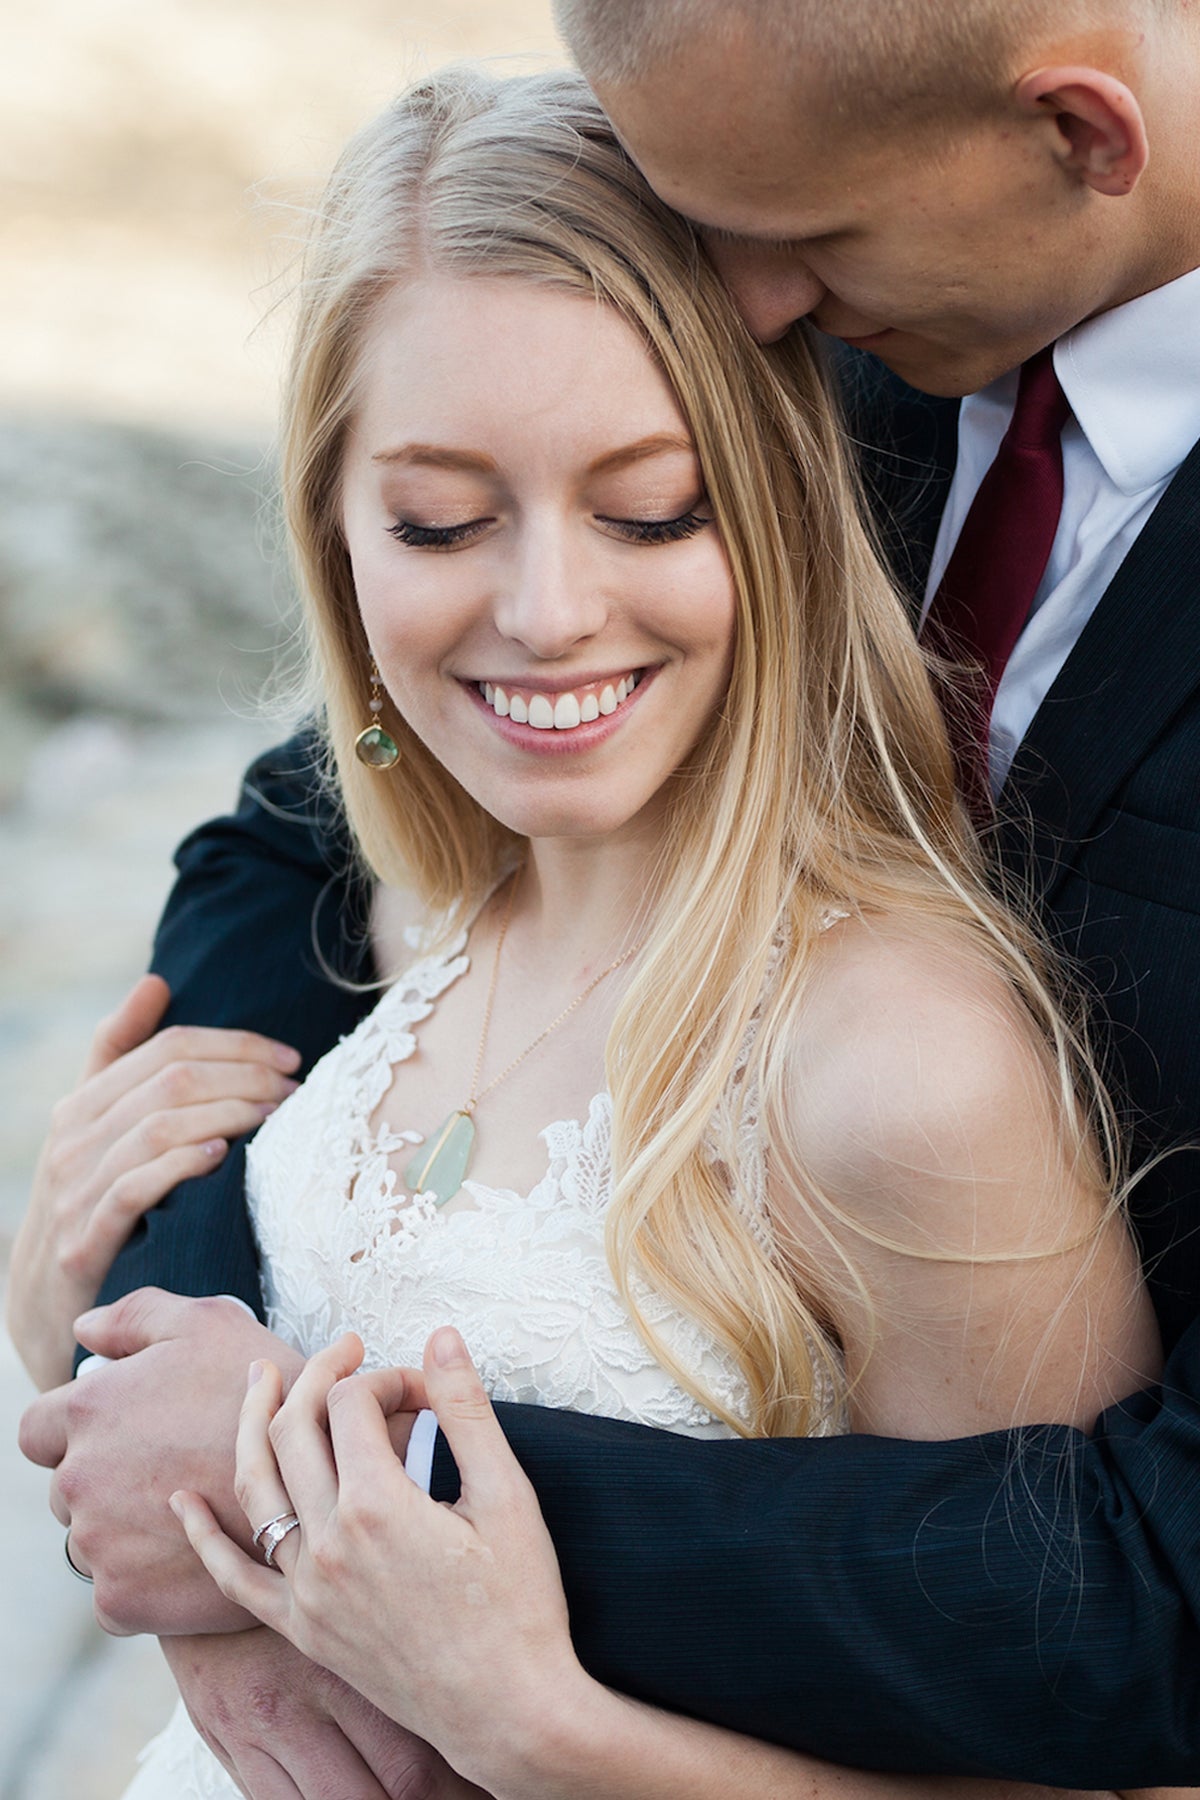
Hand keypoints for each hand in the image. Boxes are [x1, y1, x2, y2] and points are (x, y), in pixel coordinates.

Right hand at [6, 975, 299, 1389]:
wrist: (41, 1306)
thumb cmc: (86, 1202)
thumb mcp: (96, 1127)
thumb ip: (120, 1053)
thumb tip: (155, 982)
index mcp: (83, 1103)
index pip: (167, 1048)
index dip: (234, 1045)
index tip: (288, 1059)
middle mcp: (73, 1137)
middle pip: (171, 1080)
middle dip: (243, 1077)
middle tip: (294, 1091)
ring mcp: (75, 1188)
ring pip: (158, 1126)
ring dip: (228, 1114)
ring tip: (275, 1118)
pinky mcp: (85, 1240)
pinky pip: (134, 1188)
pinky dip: (181, 1165)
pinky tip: (222, 1156)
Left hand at [17, 1289, 310, 1634]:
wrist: (326, 1483)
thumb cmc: (269, 1390)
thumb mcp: (209, 1323)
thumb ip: (136, 1316)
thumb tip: (83, 1330)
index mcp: (89, 1410)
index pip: (39, 1431)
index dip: (81, 1433)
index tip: (125, 1437)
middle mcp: (78, 1477)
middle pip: (68, 1488)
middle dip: (108, 1482)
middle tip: (173, 1474)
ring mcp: (96, 1544)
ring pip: (91, 1542)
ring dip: (125, 1533)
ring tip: (191, 1516)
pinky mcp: (121, 1600)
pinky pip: (113, 1593)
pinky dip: (144, 1583)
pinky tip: (189, 1561)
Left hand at [172, 1329, 589, 1791]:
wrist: (506, 1710)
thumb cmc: (519, 1604)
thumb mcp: (508, 1494)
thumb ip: (466, 1409)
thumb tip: (439, 1336)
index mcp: (378, 1506)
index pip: (354, 1403)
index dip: (388, 1376)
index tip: (426, 1388)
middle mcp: (328, 1544)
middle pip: (295, 1429)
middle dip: (319, 1375)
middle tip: (347, 1348)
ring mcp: (306, 1589)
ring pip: (256, 1486)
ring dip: (251, 1423)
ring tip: (258, 1380)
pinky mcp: (301, 1628)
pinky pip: (234, 1578)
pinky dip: (203, 1536)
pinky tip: (182, 1501)